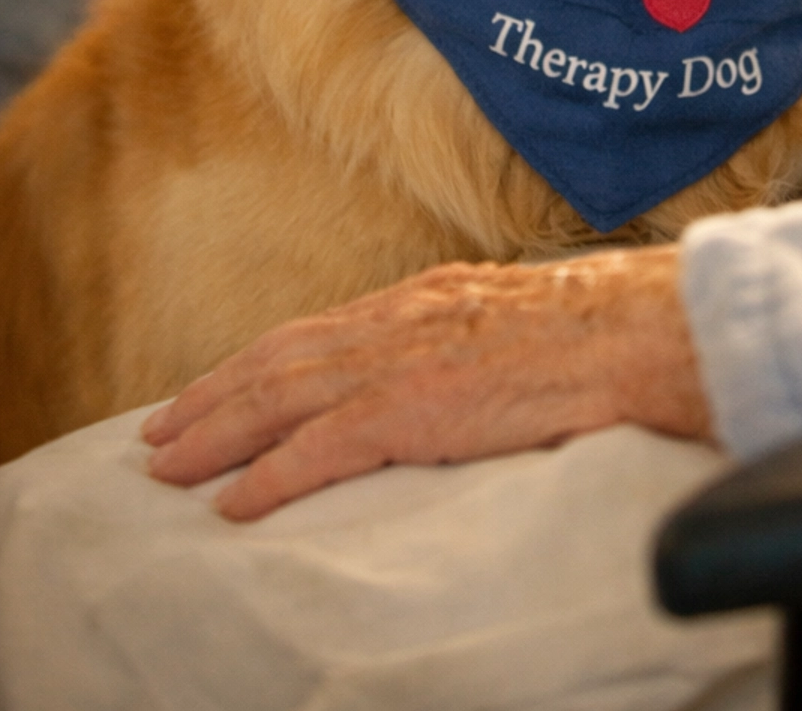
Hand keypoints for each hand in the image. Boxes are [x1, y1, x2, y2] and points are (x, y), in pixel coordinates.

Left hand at [142, 246, 710, 521]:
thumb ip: (470, 341)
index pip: (318, 332)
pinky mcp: (420, 406)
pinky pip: (325, 446)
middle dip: (214, 398)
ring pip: (285, 396)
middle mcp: (403, 319)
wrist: (643, 331)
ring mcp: (407, 360)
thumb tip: (451, 374)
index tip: (211, 391)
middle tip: (158, 438)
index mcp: (428, 299)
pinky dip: (272, 474)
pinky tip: (236, 503)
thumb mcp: (518, 321)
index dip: (255, 364)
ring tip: (170, 468)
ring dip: (219, 433)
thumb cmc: (604, 331)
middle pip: (283, 359)